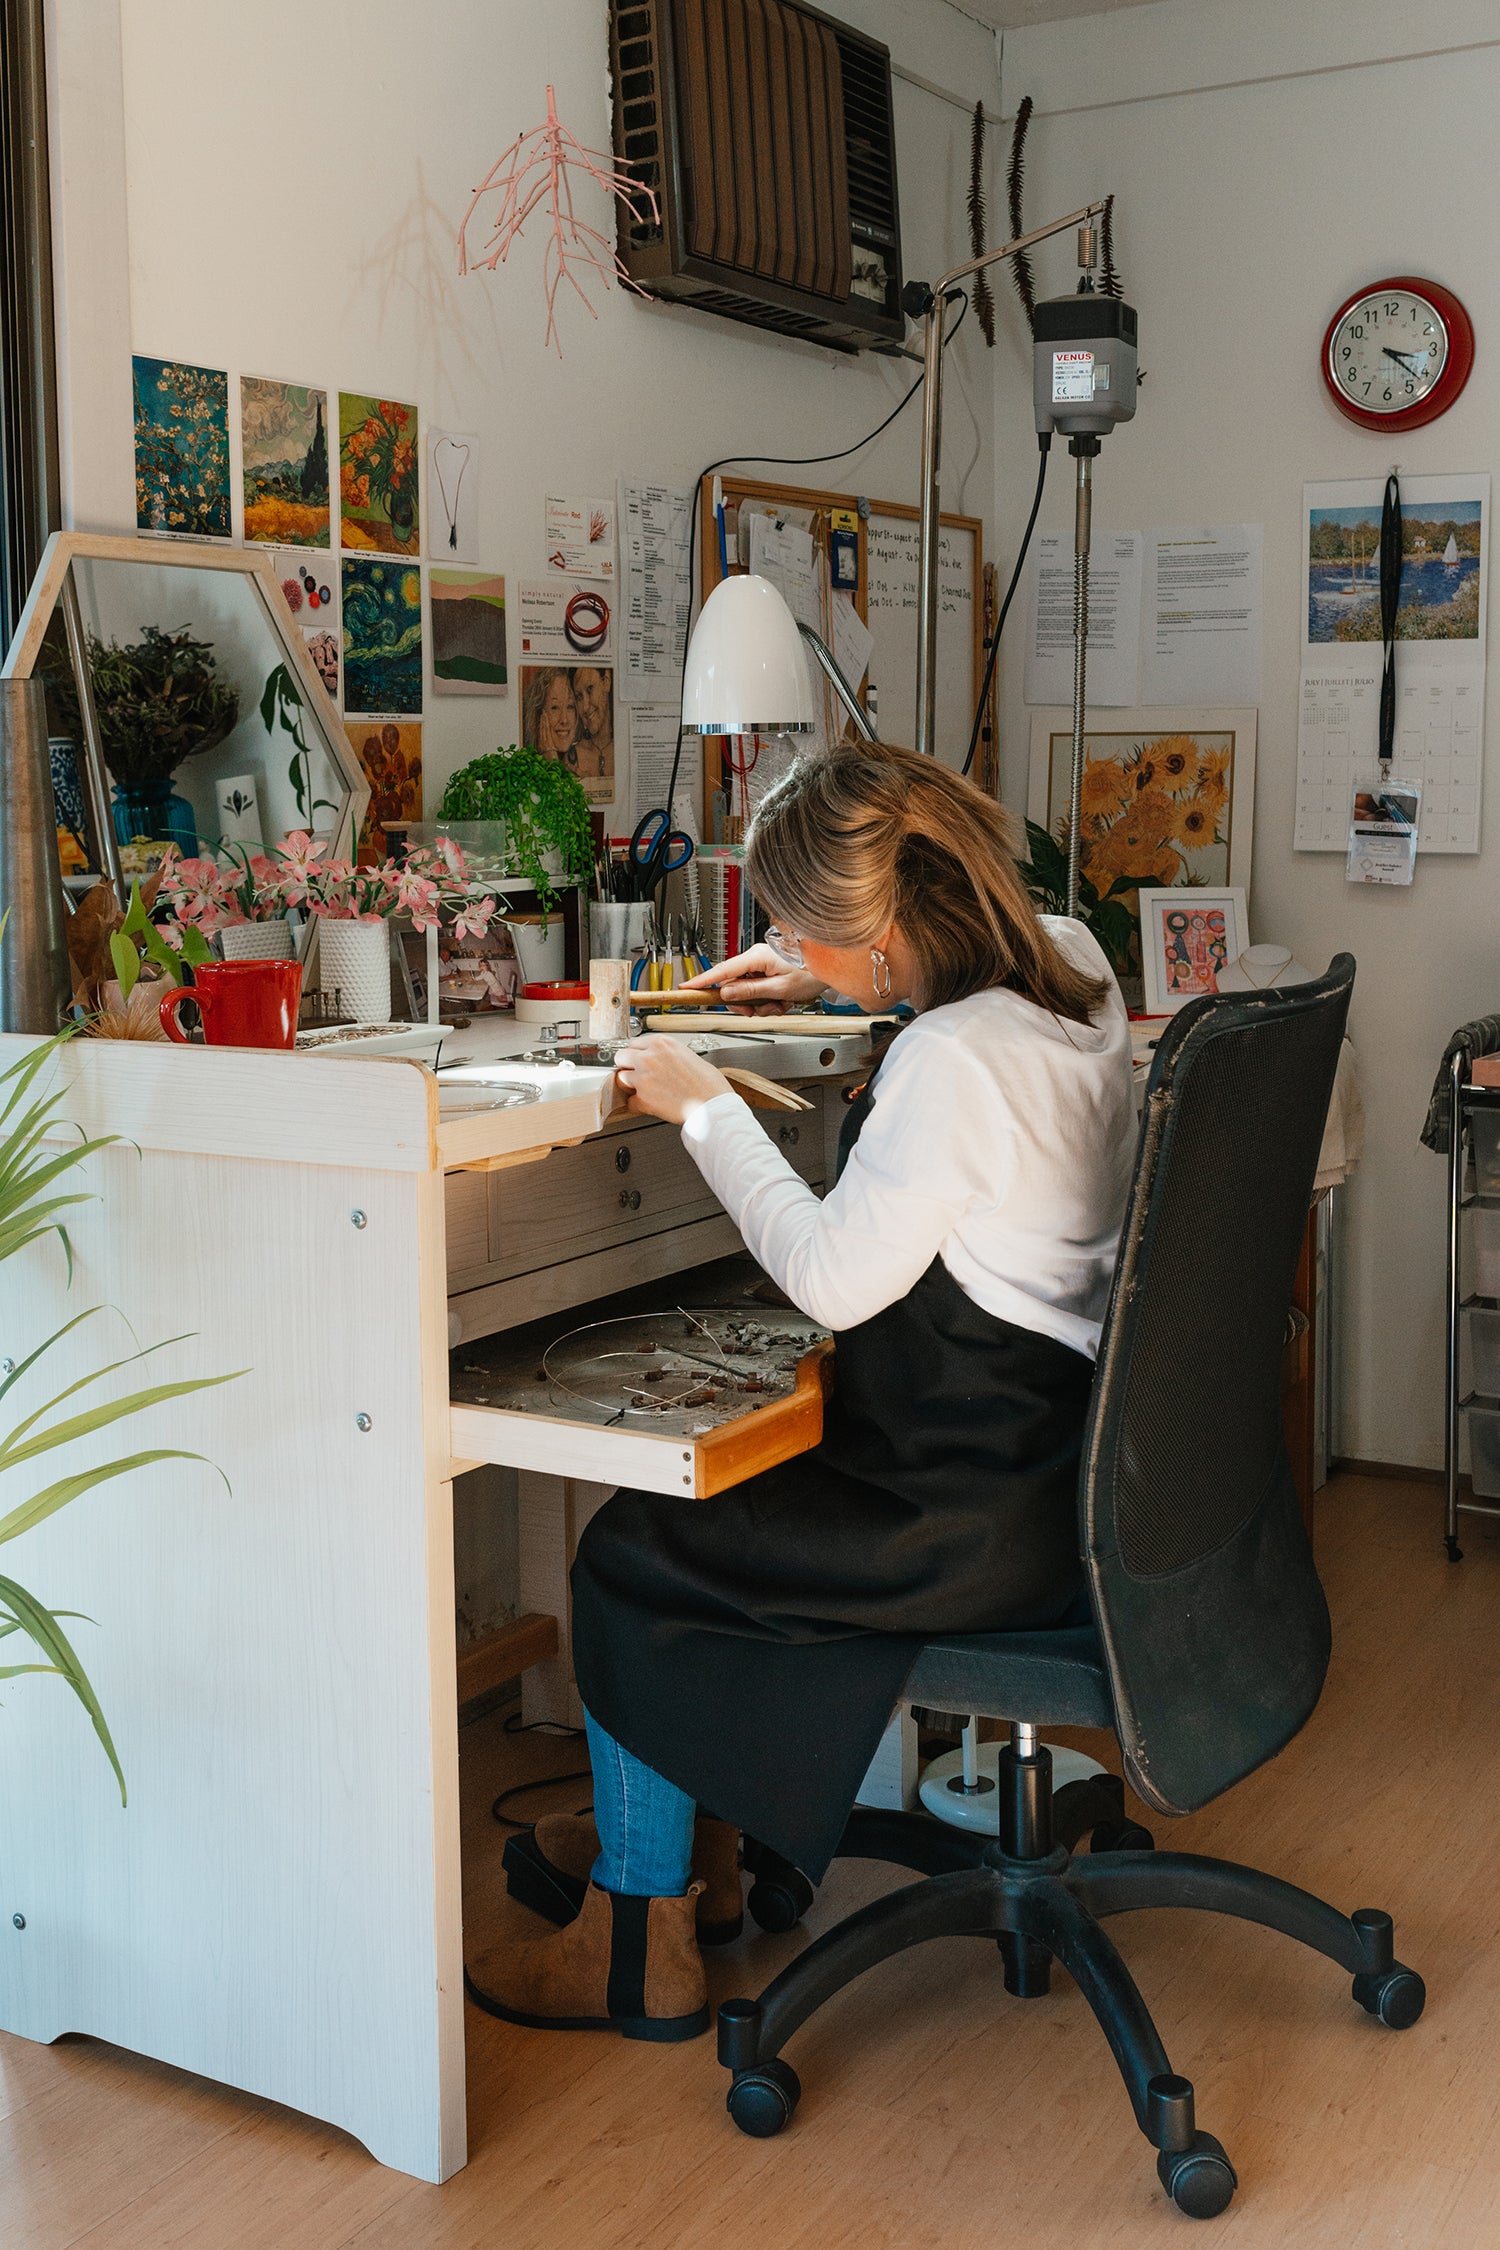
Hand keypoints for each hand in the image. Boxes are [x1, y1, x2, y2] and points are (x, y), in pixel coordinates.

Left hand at [614, 1035, 733, 1124]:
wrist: (712, 1105)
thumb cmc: (708, 1084)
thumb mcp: (689, 1055)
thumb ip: (669, 1054)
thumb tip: (661, 1059)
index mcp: (662, 1043)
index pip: (635, 1043)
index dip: (637, 1053)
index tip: (638, 1058)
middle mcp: (649, 1058)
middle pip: (621, 1056)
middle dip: (627, 1065)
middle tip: (636, 1072)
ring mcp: (643, 1078)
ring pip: (621, 1078)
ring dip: (630, 1084)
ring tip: (644, 1089)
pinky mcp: (643, 1099)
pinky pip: (630, 1101)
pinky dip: (637, 1104)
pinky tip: (647, 1103)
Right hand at [680, 943, 826, 1015]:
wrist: (831, 967)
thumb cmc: (810, 972)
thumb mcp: (779, 988)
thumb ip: (750, 992)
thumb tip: (726, 993)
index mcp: (756, 957)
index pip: (722, 970)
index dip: (702, 980)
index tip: (686, 988)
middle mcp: (757, 960)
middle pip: (734, 986)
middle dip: (746, 1004)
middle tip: (759, 1011)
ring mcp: (763, 967)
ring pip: (748, 993)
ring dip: (762, 1005)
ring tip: (779, 1005)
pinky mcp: (769, 974)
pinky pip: (760, 992)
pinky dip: (770, 1002)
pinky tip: (784, 1002)